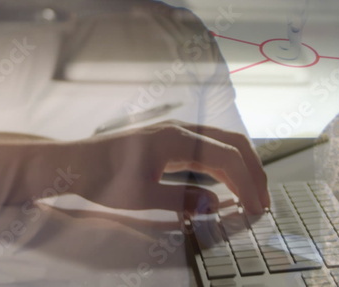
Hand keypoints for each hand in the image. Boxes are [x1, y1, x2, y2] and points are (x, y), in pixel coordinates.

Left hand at [82, 121, 268, 214]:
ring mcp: (175, 131)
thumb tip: (214, 204)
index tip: (256, 210)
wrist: (74, 162)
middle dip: (254, 171)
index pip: (228, 158)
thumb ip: (182, 200)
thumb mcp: (142, 196)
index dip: (247, 184)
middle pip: (233, 142)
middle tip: (263, 202)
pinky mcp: (169, 139)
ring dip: (242, 166)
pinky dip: (225, 163)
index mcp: (177, 139)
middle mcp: (181, 129)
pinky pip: (208, 146)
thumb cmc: (102, 178)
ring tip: (251, 194)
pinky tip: (227, 183)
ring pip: (223, 142)